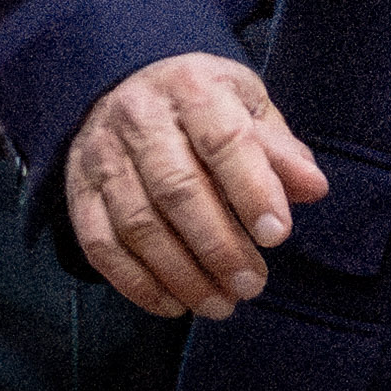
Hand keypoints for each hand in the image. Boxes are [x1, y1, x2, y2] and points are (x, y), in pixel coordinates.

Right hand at [62, 52, 329, 320]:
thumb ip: (280, 150)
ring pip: (137, 224)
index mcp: (192, 88)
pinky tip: (173, 304)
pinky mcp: (77, 190)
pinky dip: (137, 282)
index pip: (224, 140)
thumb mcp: (249, 107)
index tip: (278, 236)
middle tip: (251, 285)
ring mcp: (101, 156)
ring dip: (181, 274)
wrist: (126, 86)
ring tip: (221, 303)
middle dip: (217, 246)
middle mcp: (139, 118)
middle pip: (176, 189)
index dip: (252, 191)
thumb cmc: (204, 105)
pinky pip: (100, 244)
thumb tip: (313, 189)